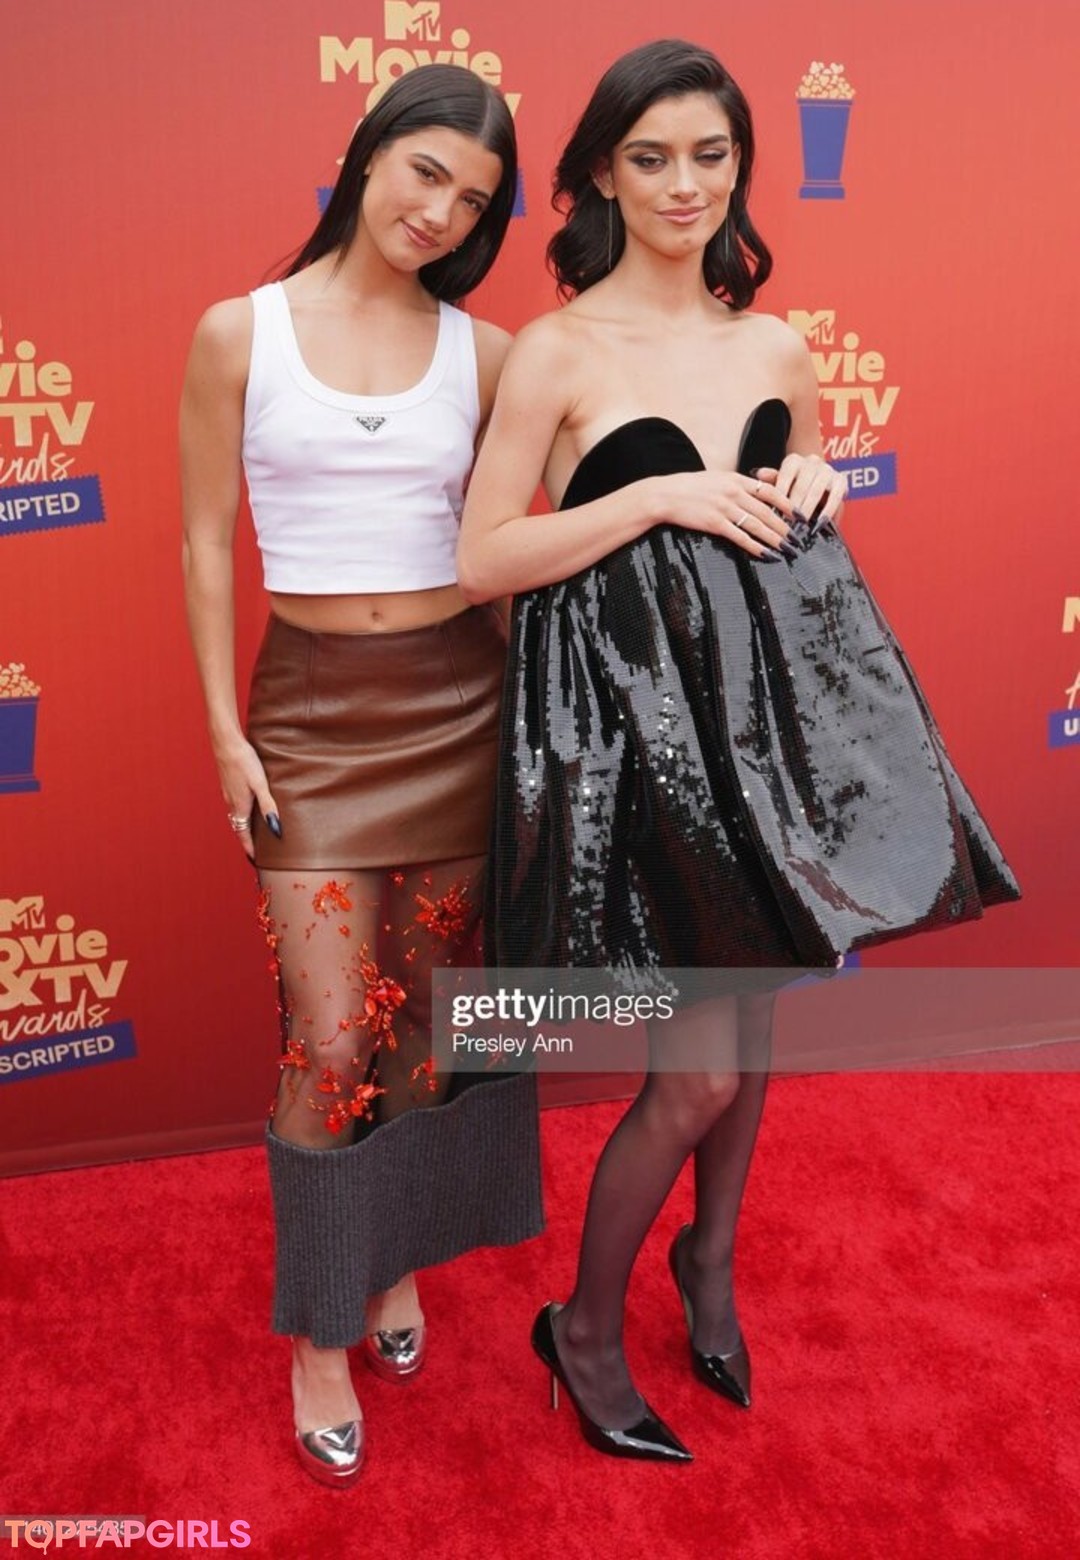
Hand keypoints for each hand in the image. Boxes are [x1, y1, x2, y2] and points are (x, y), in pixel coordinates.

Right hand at [213, 737, 280, 860]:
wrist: (226, 742)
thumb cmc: (244, 762)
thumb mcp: (260, 784)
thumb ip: (268, 806)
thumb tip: (276, 829)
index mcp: (239, 806)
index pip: (244, 835)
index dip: (250, 848)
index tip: (256, 861)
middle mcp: (231, 803)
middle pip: (240, 828)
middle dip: (248, 841)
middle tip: (257, 852)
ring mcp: (228, 794)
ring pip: (237, 817)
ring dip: (245, 827)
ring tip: (255, 834)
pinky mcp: (228, 784)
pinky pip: (235, 806)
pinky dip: (242, 814)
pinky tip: (250, 808)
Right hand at [650, 469, 797, 561]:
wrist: (665, 495)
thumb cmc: (689, 487)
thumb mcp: (716, 478)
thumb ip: (736, 484)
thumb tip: (756, 489)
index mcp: (736, 479)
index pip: (769, 490)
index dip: (787, 503)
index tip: (799, 514)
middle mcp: (734, 492)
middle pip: (767, 511)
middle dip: (785, 526)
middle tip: (798, 538)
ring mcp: (725, 508)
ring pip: (757, 525)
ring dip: (774, 538)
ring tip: (786, 548)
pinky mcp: (714, 523)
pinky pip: (740, 536)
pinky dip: (754, 546)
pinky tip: (765, 554)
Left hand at [757, 453, 846, 539]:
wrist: (815, 485)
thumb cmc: (791, 488)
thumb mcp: (779, 485)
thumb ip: (771, 480)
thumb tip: (758, 473)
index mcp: (793, 461)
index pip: (784, 477)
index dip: (780, 497)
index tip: (775, 514)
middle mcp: (811, 461)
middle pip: (801, 486)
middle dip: (793, 508)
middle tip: (786, 525)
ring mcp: (827, 470)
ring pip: (816, 491)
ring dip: (808, 510)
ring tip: (800, 527)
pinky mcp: (841, 480)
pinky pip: (835, 497)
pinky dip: (827, 512)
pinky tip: (819, 525)